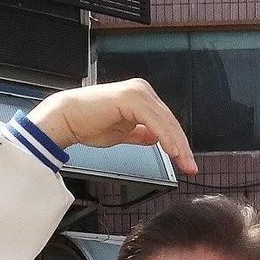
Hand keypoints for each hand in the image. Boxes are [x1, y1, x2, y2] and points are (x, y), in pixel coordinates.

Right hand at [27, 79, 196, 175]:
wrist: (68, 118)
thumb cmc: (89, 124)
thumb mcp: (123, 133)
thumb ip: (141, 134)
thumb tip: (155, 139)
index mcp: (142, 99)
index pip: (167, 123)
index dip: (178, 144)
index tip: (186, 163)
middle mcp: (143, 92)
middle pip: (170, 122)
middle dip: (183, 148)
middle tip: (191, 168)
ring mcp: (138, 93)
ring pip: (166, 122)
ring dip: (177, 145)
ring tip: (184, 164)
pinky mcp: (131, 98)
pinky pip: (154, 121)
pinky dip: (165, 137)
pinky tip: (172, 152)